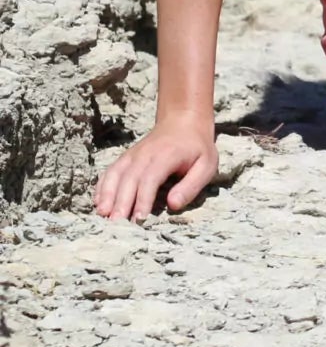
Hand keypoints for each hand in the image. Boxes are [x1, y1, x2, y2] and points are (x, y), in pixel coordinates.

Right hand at [92, 113, 218, 221]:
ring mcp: (132, 155)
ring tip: (102, 215)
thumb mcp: (206, 165)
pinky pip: (109, 172)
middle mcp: (144, 155)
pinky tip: (98, 203)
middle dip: (121, 203)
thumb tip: (173, 204)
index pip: (150, 179)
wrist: (183, 122)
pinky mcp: (125, 158)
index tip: (139, 219)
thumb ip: (191, 185)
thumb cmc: (197, 148)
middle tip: (116, 225)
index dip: (143, 199)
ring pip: (115, 175)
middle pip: (129, 180)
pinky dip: (101, 187)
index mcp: (166, 156)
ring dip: (107, 196)